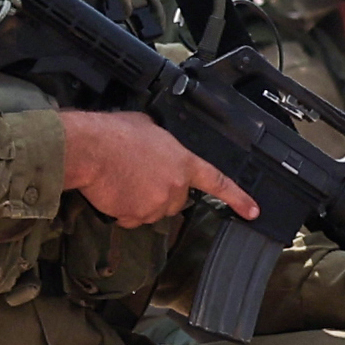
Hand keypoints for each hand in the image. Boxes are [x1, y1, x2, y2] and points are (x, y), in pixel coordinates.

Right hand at [60, 111, 257, 227]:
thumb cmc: (115, 133)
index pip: (218, 182)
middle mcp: (175, 186)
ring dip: (140, 199)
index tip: (252, 211)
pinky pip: (131, 219)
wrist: (91, 149)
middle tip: (139, 174)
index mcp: (183, 162)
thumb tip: (158, 144)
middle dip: (161, 190)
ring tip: (123, 177)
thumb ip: (163, 142)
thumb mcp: (149, 126)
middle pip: (175, 199)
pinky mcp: (136, 216)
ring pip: (152, 209)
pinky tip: (114, 190)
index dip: (238, 198)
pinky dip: (123, 209)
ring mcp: (156, 204)